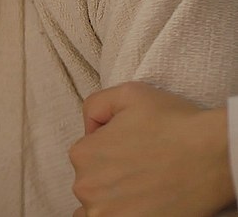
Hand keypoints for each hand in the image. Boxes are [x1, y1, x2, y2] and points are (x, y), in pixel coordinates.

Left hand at [69, 81, 233, 216]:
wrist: (214, 155)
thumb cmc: (175, 123)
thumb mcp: (128, 93)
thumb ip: (95, 106)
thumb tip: (89, 130)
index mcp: (82, 154)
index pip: (88, 155)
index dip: (111, 150)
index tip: (135, 151)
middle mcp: (85, 187)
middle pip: (92, 182)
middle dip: (111, 176)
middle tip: (143, 169)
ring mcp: (104, 213)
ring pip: (100, 205)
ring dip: (116, 198)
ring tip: (144, 188)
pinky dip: (120, 213)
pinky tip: (138, 205)